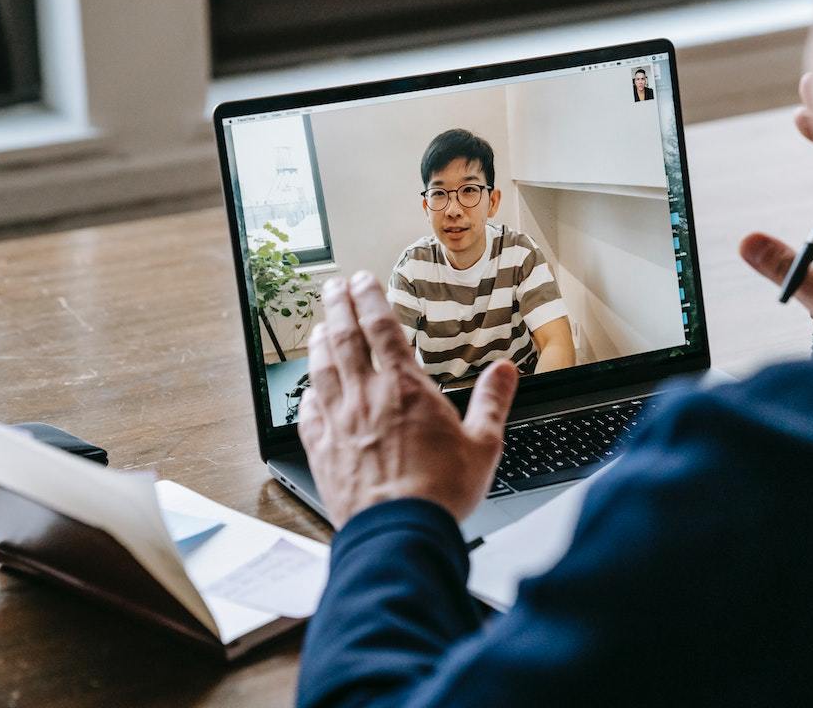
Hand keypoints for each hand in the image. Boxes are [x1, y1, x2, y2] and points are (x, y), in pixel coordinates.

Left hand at [298, 271, 519, 527]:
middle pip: (344, 339)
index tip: (361, 280)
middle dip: (338, 307)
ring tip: (318, 327)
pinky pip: (308, 416)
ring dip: (318, 344)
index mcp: (404, 388)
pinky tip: (307, 394)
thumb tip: (505, 370)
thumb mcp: (482, 444)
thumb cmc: (440, 492)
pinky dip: (307, 398)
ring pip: (321, 370)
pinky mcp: (322, 453)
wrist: (399, 532)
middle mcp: (366, 398)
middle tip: (332, 288)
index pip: (381, 328)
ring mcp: (339, 424)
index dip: (369, 298)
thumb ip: (492, 401)